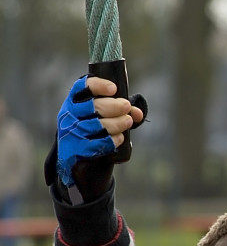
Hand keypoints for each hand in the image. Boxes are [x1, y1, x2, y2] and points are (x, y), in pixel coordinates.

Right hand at [48, 76, 144, 201]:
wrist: (77, 159)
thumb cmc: (93, 130)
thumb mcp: (103, 116)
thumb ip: (121, 111)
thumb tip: (138, 113)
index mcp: (75, 101)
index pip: (82, 87)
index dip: (98, 85)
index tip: (114, 89)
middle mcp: (69, 115)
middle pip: (93, 106)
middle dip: (114, 106)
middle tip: (126, 107)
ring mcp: (70, 132)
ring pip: (96, 125)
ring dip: (116, 123)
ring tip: (127, 121)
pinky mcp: (75, 149)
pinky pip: (96, 143)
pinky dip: (111, 140)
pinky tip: (119, 138)